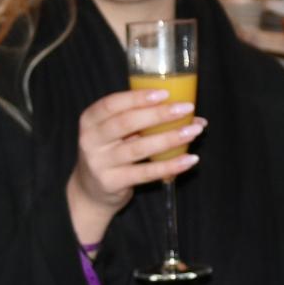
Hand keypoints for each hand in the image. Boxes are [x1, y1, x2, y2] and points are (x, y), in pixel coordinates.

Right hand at [67, 87, 205, 245]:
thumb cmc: (111, 152)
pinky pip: (145, 173)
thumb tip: (191, 114)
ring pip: (138, 148)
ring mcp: (99, 163)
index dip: (138, 97)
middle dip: (159, 114)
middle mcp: (90, 140)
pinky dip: (169, 166)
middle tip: (186, 108)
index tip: (165, 93)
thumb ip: (145, 120)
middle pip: (126, 123)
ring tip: (193, 131)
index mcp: (90, 120)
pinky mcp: (111, 183)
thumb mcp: (117, 133)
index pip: (112, 104)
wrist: (91, 191)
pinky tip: (189, 159)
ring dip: (169, 138)